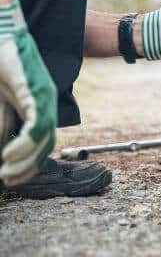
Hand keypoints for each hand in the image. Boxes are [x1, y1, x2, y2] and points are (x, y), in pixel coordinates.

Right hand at [0, 0, 56, 185]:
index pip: (40, 138)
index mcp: (36, 101)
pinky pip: (36, 125)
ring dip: (25, 161)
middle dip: (28, 166)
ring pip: (44, 139)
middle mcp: (44, 99)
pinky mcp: (33, 89)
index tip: (10, 176)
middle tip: (9, 181)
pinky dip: (24, 145)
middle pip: (46, 143)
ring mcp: (41, 94)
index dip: (28, 161)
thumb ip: (3, 121)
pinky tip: (7, 157)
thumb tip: (2, 147)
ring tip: (7, 174)